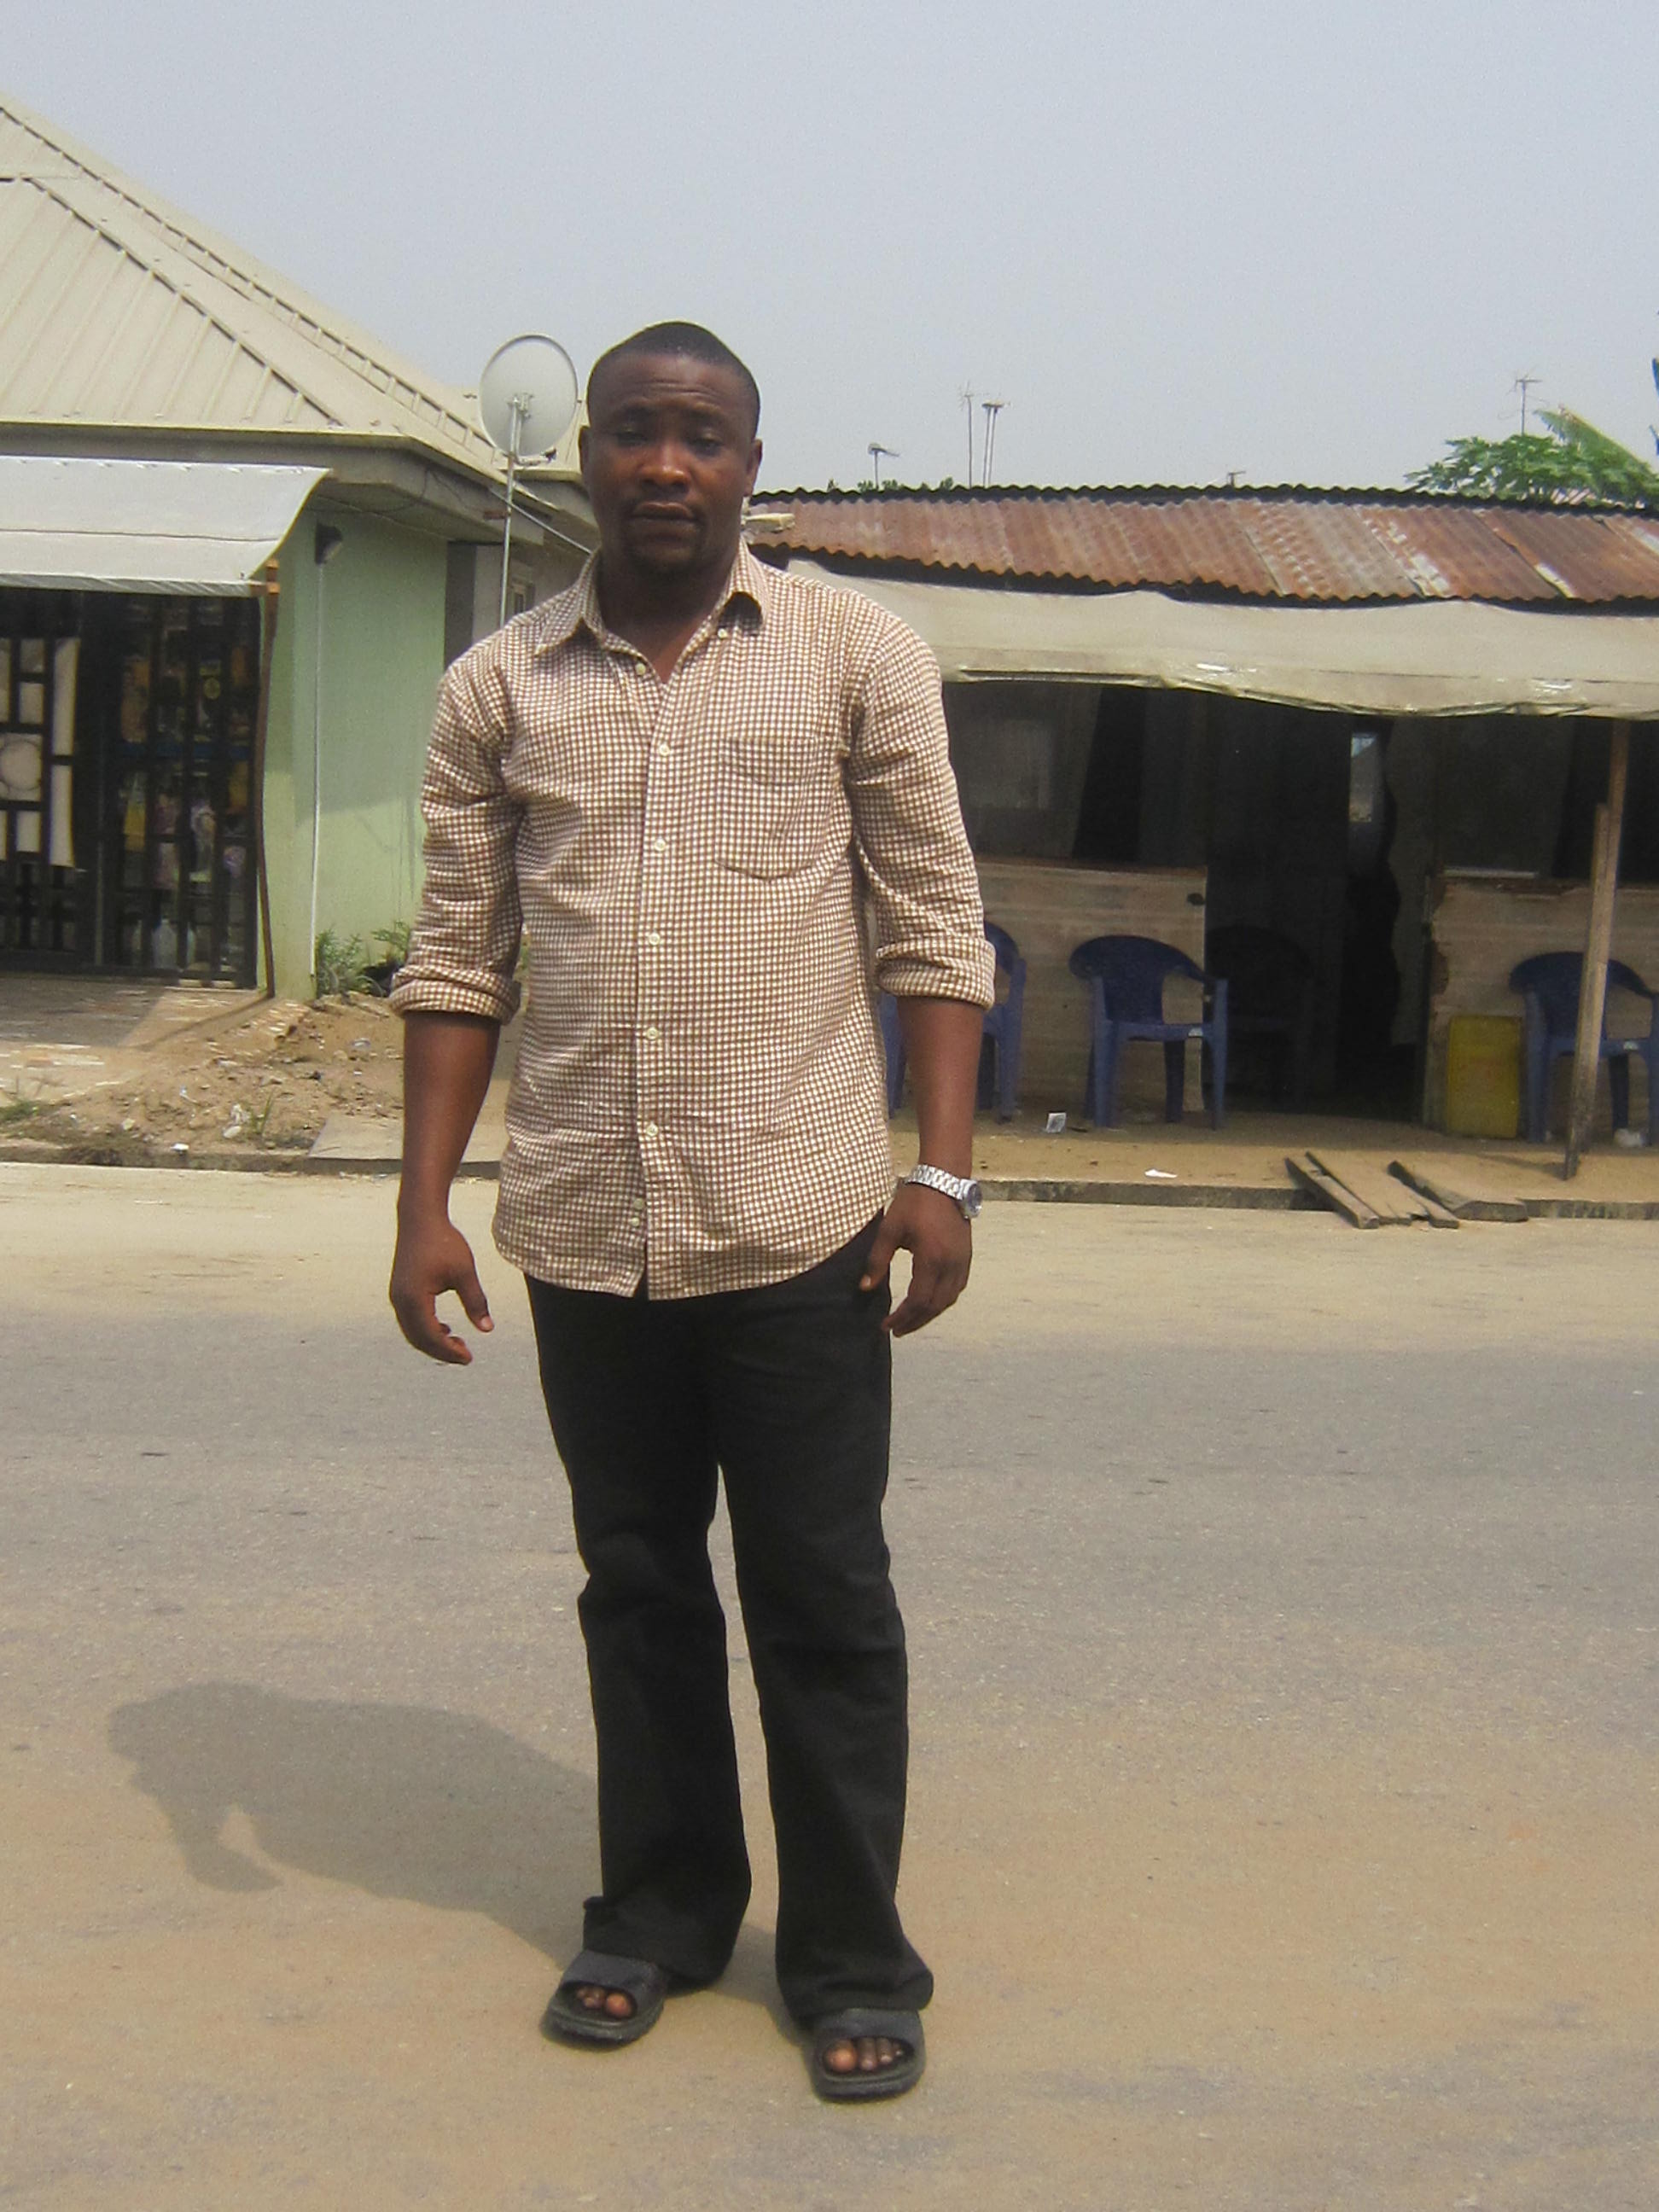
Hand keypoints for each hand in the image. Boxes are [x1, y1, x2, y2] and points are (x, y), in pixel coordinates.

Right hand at [390, 1209, 493, 1364]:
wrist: (420, 1219)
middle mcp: (400, 1301)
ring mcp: (397, 1297)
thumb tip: (488, 1329)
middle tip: (466, 1356)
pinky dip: (426, 1329)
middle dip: (441, 1351)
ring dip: (433, 1341)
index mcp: (414, 1299)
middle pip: (418, 1339)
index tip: (469, 1358)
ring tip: (458, 1343)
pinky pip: (410, 1320)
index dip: (449, 1351)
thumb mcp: (464, 1272)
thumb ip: (476, 1301)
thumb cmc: (443, 1242)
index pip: (430, 1336)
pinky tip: (445, 1327)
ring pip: (412, 1331)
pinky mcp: (399, 1291)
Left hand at [859, 1182, 971, 1336]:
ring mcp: (962, 1262)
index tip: (885, 1326)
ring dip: (929, 1314)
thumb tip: (865, 1288)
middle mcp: (951, 1265)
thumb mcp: (890, 1229)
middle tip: (896, 1330)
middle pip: (935, 1306)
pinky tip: (930, 1302)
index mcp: (931, 1260)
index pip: (918, 1301)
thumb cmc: (915, 1202)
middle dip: (915, 1322)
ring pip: (948, 1300)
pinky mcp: (966, 1256)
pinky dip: (943, 1300)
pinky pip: (957, 1287)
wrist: (944, 1180)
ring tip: (911, 1320)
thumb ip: (877, 1261)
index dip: (902, 1318)